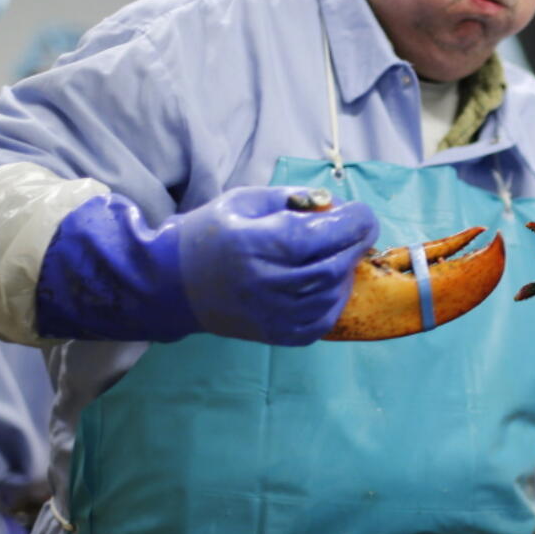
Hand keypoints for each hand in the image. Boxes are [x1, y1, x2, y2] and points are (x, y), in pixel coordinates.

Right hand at [179, 186, 378, 343]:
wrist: (171, 285)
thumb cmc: (209, 234)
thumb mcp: (244, 201)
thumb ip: (290, 198)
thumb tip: (331, 203)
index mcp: (259, 243)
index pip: (323, 234)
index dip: (354, 222)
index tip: (363, 214)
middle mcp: (268, 282)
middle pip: (333, 266)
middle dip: (356, 245)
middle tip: (362, 232)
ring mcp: (272, 313)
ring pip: (331, 295)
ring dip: (347, 272)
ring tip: (343, 255)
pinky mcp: (274, 335)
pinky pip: (320, 322)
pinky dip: (334, 301)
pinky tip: (330, 284)